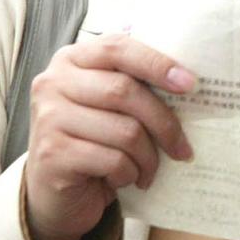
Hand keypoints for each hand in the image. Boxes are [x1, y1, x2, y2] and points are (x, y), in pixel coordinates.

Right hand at [23, 34, 195, 239]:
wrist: (55, 192)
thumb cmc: (94, 138)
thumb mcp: (110, 103)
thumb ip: (135, 81)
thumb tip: (189, 80)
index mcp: (72, 59)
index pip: (118, 48)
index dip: (157, 63)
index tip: (190, 84)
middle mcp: (54, 83)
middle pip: (125, 91)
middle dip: (164, 122)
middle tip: (183, 146)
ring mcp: (49, 118)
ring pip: (124, 131)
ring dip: (149, 156)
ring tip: (151, 168)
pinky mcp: (52, 155)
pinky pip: (113, 160)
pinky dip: (130, 173)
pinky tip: (126, 179)